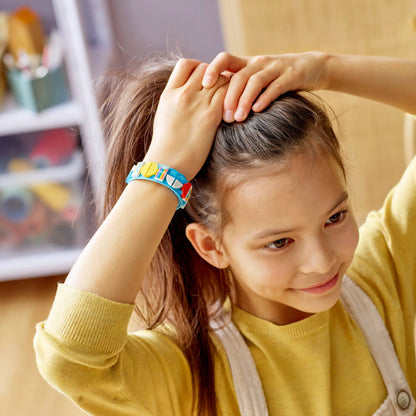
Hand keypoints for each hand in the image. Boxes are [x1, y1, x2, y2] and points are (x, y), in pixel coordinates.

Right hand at [145, 59, 228, 179]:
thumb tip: (186, 97)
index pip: (186, 64)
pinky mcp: (211, 116)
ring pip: (220, 79)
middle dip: (215, 76)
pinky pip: (228, 95)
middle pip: (206, 68)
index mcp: (168, 94)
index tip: (204, 81)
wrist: (166, 165)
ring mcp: (197, 104)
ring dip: (227, 87)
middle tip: (220, 92)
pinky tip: (233, 111)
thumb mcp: (164, 117)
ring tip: (229, 101)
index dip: (198, 68)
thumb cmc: (165, 148)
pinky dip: (234, 99)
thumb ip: (175, 102)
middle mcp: (183, 94)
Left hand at [203, 51, 329, 121]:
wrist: (311, 67)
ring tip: (238, 118)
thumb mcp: (255, 79)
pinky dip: (265, 98)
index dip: (213, 69)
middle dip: (230, 97)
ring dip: (245, 100)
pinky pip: (276, 86)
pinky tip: (258, 110)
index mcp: (247, 63)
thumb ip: (236, 86)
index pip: (225, 59)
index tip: (204, 85)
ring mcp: (275, 68)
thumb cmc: (276, 79)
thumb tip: (211, 103)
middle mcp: (259, 63)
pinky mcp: (291, 76)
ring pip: (255, 81)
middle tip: (225, 118)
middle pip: (239, 76)